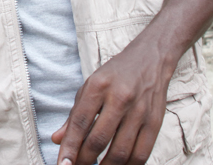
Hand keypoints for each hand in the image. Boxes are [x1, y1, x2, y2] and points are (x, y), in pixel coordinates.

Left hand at [51, 36, 173, 164]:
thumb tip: (57, 140)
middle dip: (85, 160)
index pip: (80, 122)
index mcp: (98, 87)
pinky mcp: (155, 122)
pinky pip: (141, 154)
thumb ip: (74, 115)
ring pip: (121, 152)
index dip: (70, 147)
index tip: (63, 164)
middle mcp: (119, 99)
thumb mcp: (90, 87)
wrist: (150, 58)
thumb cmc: (115, 74)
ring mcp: (139, 112)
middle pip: (99, 139)